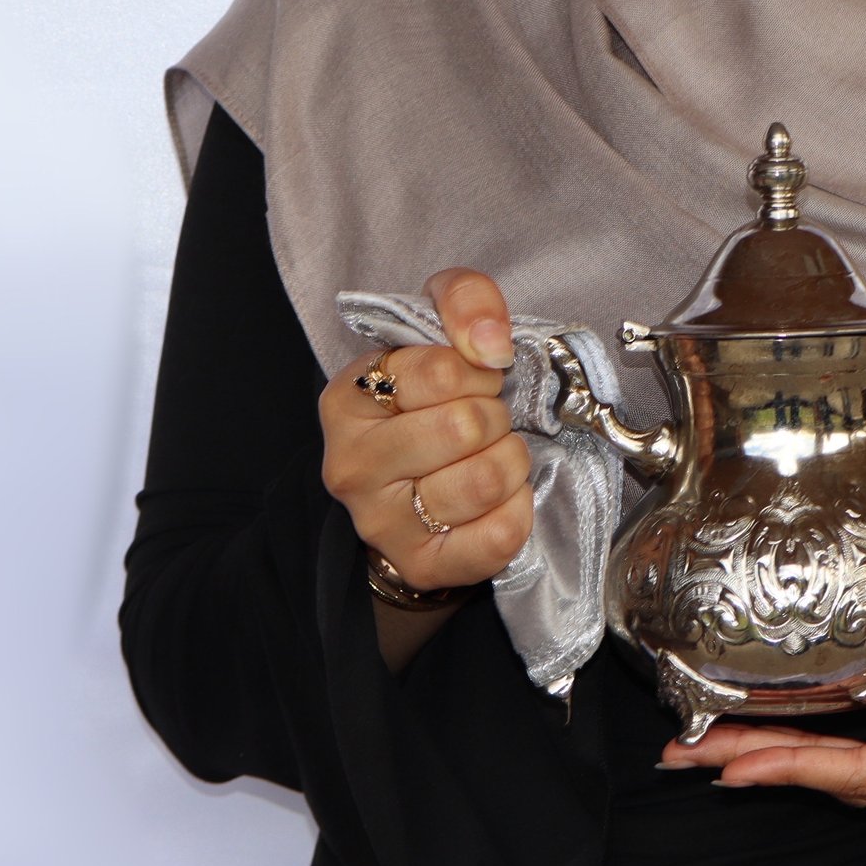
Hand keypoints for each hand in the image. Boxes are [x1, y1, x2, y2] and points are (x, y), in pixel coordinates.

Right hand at [319, 267, 533, 591]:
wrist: (413, 489)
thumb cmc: (427, 404)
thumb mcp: (437, 329)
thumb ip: (465, 301)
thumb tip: (491, 343)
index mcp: (347, 401)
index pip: (444, 372)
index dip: (478, 373)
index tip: (470, 383)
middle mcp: (351, 466)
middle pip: (466, 427)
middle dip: (495, 417)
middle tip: (483, 424)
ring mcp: (381, 523)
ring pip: (485, 480)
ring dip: (510, 462)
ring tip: (491, 457)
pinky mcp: (422, 564)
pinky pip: (498, 535)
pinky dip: (517, 510)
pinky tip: (500, 499)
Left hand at [659, 673, 865, 853]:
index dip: (799, 766)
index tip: (737, 764)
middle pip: (828, 781)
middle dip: (754, 766)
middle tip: (677, 753)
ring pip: (834, 781)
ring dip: (768, 764)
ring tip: (699, 748)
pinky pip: (854, 776)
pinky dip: (804, 763)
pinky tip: (770, 751)